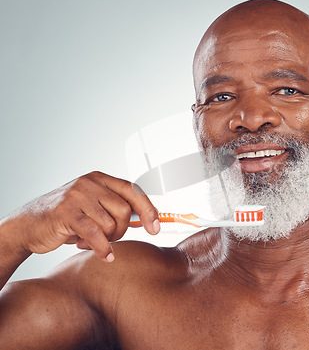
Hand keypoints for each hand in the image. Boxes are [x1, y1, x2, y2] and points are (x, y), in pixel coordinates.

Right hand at [13, 171, 159, 261]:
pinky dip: (103, 249)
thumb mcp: (93, 206)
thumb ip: (116, 208)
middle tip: (109, 239)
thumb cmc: (65, 218)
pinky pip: (95, 234)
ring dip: (107, 240)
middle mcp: (89, 183)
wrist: (27, 225)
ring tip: (92, 242)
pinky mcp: (66, 213)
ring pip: (111, 224)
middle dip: (122, 231)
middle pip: (125, 210)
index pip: (133, 190)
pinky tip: (103, 255)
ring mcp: (77, 196)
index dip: (148, 209)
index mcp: (99, 178)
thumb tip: (147, 218)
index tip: (156, 227)